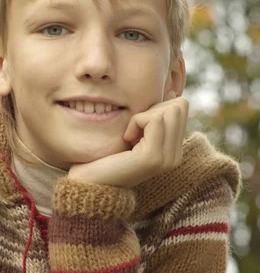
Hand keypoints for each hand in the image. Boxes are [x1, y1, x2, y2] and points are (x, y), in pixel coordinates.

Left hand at [68, 97, 188, 188]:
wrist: (90, 182)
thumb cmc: (107, 154)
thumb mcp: (136, 133)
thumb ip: (153, 119)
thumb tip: (169, 91)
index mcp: (174, 150)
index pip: (181, 106)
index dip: (156, 107)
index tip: (138, 127)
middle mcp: (176, 157)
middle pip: (179, 105)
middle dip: (152, 109)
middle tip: (134, 131)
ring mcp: (167, 159)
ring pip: (169, 110)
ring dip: (143, 116)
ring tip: (130, 137)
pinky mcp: (153, 157)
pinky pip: (153, 120)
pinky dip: (135, 122)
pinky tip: (126, 140)